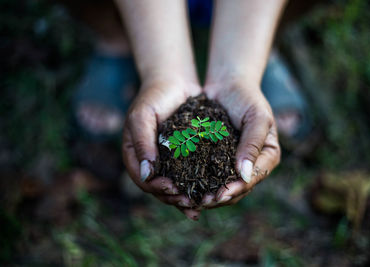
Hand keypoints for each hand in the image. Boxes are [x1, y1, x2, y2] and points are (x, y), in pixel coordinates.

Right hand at [122, 79, 201, 219]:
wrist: (174, 83)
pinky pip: (187, 176)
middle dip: (173, 197)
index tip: (172, 188)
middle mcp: (150, 161)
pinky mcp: (183, 158)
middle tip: (190, 202)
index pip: (142, 179)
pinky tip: (205, 196)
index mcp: (135, 155)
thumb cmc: (154, 97)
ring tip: (198, 206)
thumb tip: (146, 174)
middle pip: (158, 188)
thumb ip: (142, 143)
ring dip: (184, 198)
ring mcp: (166, 161)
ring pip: (173, 186)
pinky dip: (195, 188)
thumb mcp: (143, 116)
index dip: (156, 187)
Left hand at [200, 81, 280, 207]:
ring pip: (223, 185)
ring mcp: (235, 162)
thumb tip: (244, 174)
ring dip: (209, 194)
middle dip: (221, 197)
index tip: (221, 195)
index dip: (238, 188)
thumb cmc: (247, 98)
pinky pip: (210, 174)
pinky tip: (186, 186)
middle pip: (239, 187)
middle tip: (202, 202)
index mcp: (267, 156)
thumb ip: (252, 144)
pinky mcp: (218, 159)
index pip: (254, 178)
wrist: (228, 85)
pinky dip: (200, 182)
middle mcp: (252, 163)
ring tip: (192, 200)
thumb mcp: (256, 118)